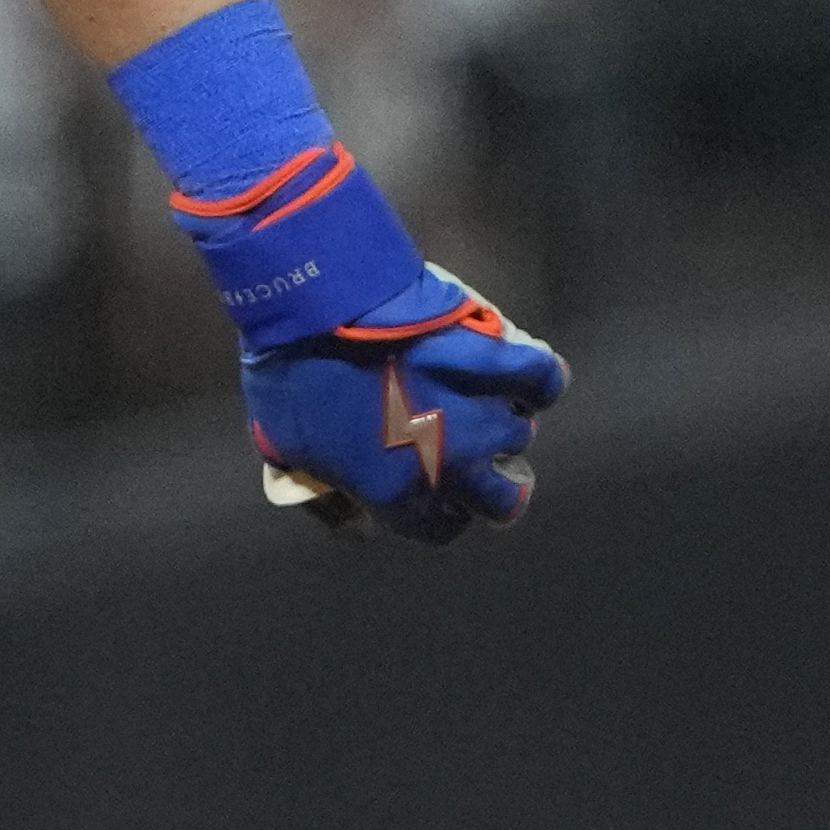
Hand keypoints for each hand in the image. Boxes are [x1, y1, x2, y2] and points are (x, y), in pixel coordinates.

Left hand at [240, 268, 566, 545]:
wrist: (312, 302)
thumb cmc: (289, 371)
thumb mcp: (286, 447)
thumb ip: (326, 493)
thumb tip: (356, 524)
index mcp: (398, 495)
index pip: (444, 527)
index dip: (442, 507)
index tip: (435, 486)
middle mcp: (448, 467)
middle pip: (501, 499)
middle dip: (492, 480)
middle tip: (473, 450)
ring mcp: (478, 416)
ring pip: (517, 435)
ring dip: (503, 418)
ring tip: (481, 394)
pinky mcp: (494, 363)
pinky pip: (543, 378)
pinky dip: (541, 375)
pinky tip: (529, 368)